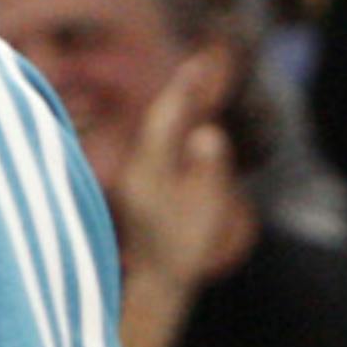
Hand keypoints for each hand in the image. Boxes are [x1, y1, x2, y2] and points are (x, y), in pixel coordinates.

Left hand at [113, 51, 255, 291]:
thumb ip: (208, 171)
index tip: (198, 63)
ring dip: (179, 107)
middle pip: (161, 120)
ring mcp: (136, 179)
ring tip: (197, 81)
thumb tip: (209, 133)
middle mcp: (137, 169)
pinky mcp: (140, 187)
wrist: (155, 283)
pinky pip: (159, 146)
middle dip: (183, 92)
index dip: (184, 90)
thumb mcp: (204, 212)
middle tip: (202, 64)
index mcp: (150, 171)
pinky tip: (186, 120)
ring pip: (158, 133)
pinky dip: (174, 128)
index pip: (168, 119)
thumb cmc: (183, 251)